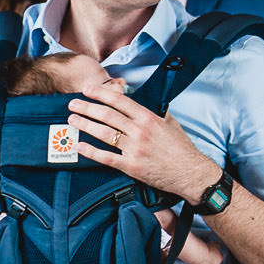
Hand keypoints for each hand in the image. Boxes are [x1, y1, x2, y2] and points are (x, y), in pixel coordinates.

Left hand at [68, 89, 218, 202]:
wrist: (190, 173)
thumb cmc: (182, 149)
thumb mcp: (171, 124)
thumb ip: (156, 112)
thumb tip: (143, 103)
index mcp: (149, 119)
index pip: (120, 102)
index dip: (101, 94)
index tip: (88, 90)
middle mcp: (140, 132)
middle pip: (107, 116)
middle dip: (87, 108)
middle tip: (73, 104)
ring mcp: (135, 149)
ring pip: (104, 134)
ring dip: (85, 125)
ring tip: (73, 120)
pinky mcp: (132, 166)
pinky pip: (107, 157)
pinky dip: (91, 151)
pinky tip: (80, 146)